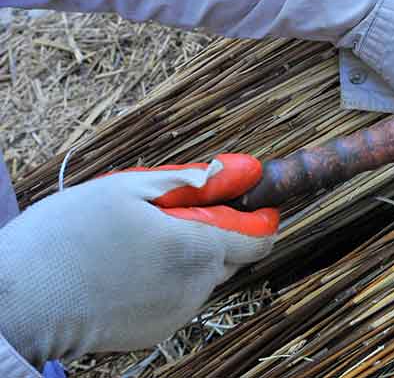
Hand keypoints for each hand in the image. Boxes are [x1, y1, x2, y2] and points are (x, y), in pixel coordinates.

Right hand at [0, 155, 277, 365]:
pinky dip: (165, 279)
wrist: (19, 301)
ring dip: (186, 255)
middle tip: (166, 213)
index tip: (243, 200)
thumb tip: (231, 171)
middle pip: (230, 254)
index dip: (256, 216)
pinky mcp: (156, 331)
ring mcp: (178, 313)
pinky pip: (178, 296)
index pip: (260, 238)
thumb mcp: (127, 188)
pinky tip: (126, 268)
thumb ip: (189, 180)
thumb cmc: (67, 237)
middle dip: (212, 230)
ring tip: (135, 241)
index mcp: (197, 247)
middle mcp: (197, 286)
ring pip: (203, 275)